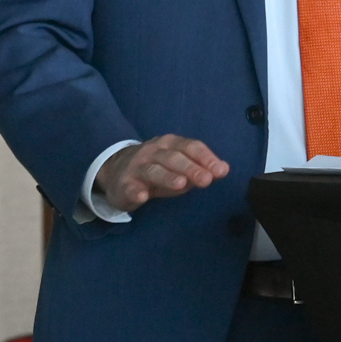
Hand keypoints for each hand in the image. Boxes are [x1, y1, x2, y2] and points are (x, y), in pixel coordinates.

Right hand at [95, 135, 229, 213]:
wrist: (116, 172)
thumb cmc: (157, 170)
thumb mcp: (180, 167)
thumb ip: (201, 167)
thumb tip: (224, 169)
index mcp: (170, 144)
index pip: (190, 147)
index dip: (206, 158)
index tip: (220, 171)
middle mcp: (153, 152)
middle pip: (174, 158)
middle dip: (191, 168)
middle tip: (206, 180)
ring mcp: (137, 167)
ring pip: (153, 171)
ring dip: (167, 177)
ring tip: (181, 185)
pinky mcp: (124, 184)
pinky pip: (130, 188)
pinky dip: (135, 192)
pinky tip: (142, 196)